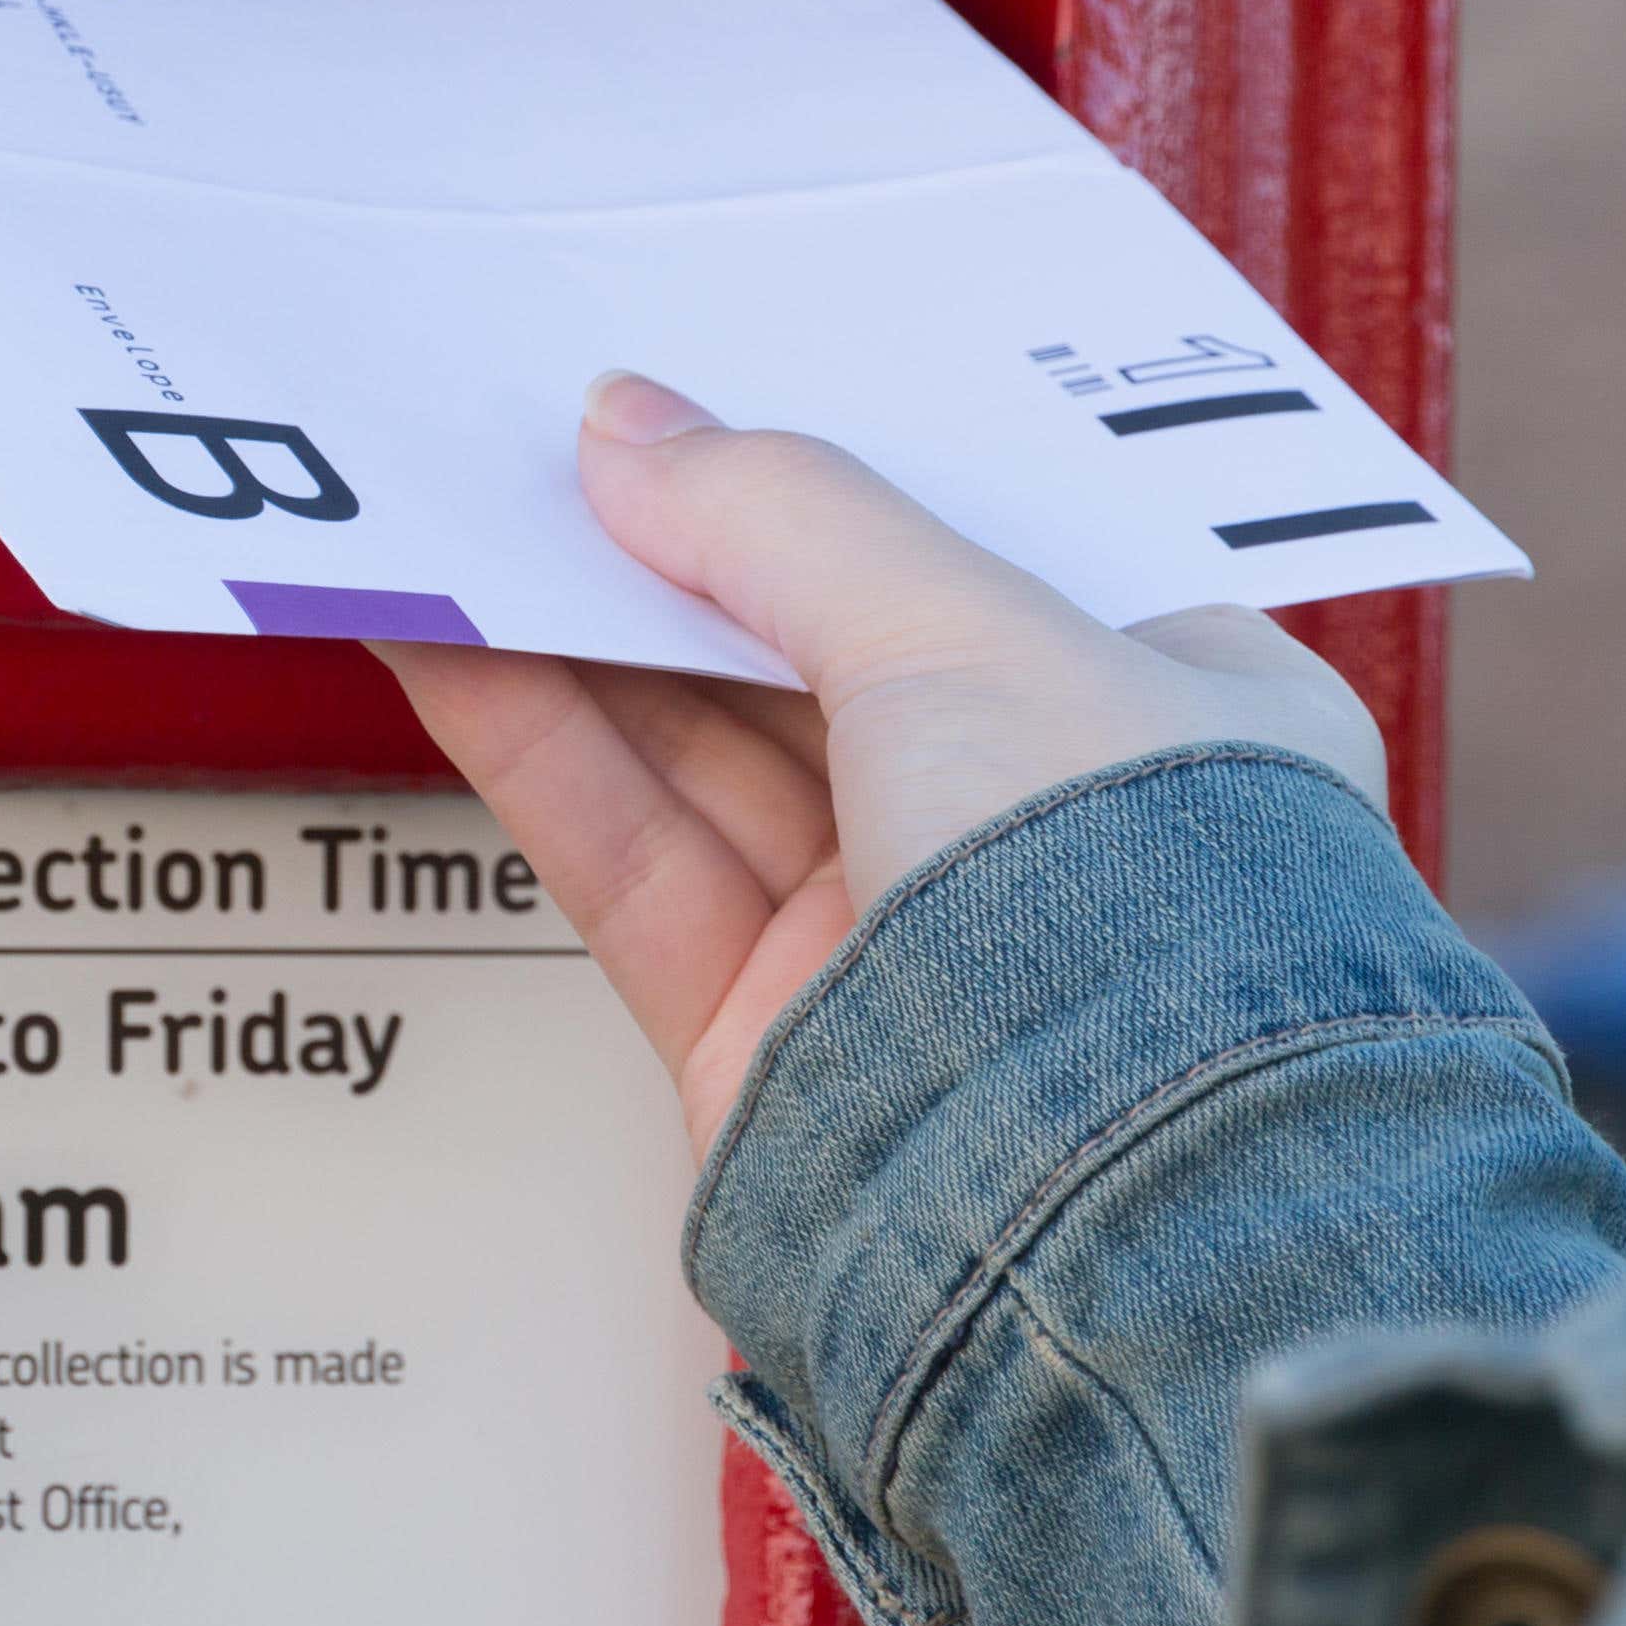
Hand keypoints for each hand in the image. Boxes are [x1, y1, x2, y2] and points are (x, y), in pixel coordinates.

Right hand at [377, 371, 1387, 1146]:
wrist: (1096, 1236)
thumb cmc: (1131, 921)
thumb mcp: (969, 638)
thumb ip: (786, 519)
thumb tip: (636, 429)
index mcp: (1182, 725)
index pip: (992, 557)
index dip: (848, 469)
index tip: (722, 389)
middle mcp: (1052, 837)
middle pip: (824, 648)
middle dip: (681, 545)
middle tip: (544, 432)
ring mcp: (910, 947)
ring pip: (707, 751)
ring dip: (574, 629)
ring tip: (452, 508)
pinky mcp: (773, 1043)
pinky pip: (635, 859)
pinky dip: (538, 745)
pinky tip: (443, 641)